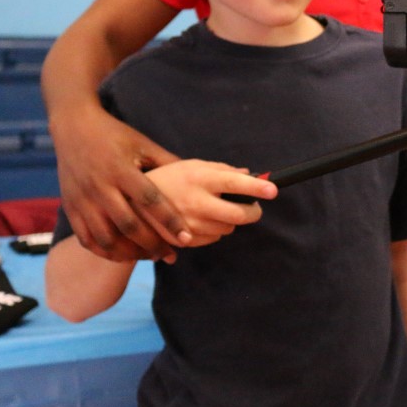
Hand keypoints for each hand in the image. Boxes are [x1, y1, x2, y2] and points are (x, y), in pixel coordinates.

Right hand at [51, 105, 187, 262]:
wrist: (73, 128)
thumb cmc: (115, 135)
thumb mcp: (143, 144)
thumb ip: (168, 162)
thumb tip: (199, 178)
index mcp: (122, 170)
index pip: (150, 200)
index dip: (169, 221)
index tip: (187, 238)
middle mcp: (100, 187)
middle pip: (128, 225)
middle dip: (152, 244)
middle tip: (171, 255)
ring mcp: (83, 200)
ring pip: (106, 238)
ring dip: (129, 253)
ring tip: (150, 256)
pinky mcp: (70, 207)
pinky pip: (86, 239)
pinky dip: (105, 251)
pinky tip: (123, 255)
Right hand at [146, 160, 276, 246]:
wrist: (133, 203)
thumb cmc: (169, 179)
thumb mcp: (193, 166)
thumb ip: (222, 170)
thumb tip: (250, 175)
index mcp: (200, 178)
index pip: (235, 183)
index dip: (256, 187)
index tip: (273, 190)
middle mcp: (197, 202)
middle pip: (239, 215)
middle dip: (253, 212)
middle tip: (253, 207)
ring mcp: (190, 223)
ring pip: (228, 228)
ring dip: (230, 220)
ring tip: (214, 209)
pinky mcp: (184, 240)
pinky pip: (214, 238)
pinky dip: (214, 230)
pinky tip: (201, 220)